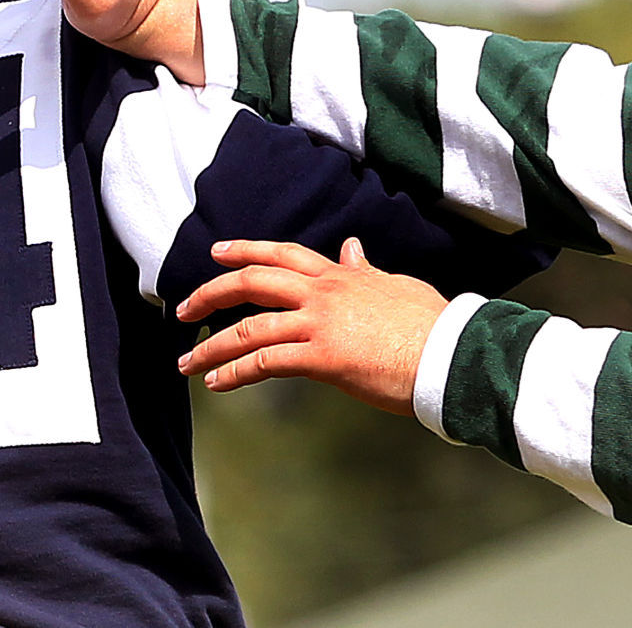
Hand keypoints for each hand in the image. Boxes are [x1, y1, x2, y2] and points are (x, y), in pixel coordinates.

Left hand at [176, 238, 447, 416]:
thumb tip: (351, 249)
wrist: (449, 352)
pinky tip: (216, 383)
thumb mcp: (396, 286)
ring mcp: (320, 323)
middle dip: (211, 292)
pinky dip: (233, 372)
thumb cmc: (432, 324)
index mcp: (341, 275)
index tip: (217, 253)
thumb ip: (366, 271)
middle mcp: (324, 292)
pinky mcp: (323, 357)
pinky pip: (264, 362)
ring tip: (186, 361)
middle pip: (253, 281)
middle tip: (182, 308)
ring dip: (211, 346)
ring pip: (249, 327)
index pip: (283, 254)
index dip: (245, 250)